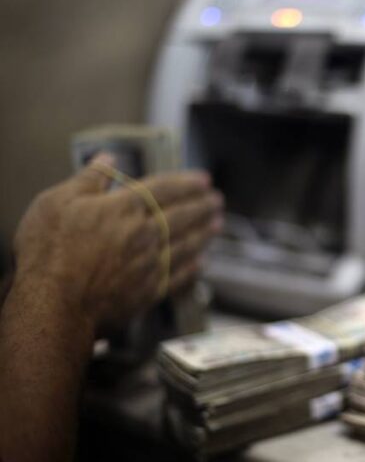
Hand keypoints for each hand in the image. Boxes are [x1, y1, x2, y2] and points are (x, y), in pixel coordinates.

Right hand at [12, 154, 223, 332]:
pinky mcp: (148, 292)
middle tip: (217, 200)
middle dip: (202, 206)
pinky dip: (192, 268)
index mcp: (123, 208)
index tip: (204, 179)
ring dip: (203, 233)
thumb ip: (88, 180)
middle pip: (181, 216)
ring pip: (185, 244)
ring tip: (217, 224)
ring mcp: (149, 264)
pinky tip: (201, 262)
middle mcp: (143, 234)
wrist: (53, 304)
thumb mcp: (56, 202)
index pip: (163, 189)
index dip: (186, 182)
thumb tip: (108, 158)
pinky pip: (177, 276)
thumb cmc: (48, 251)